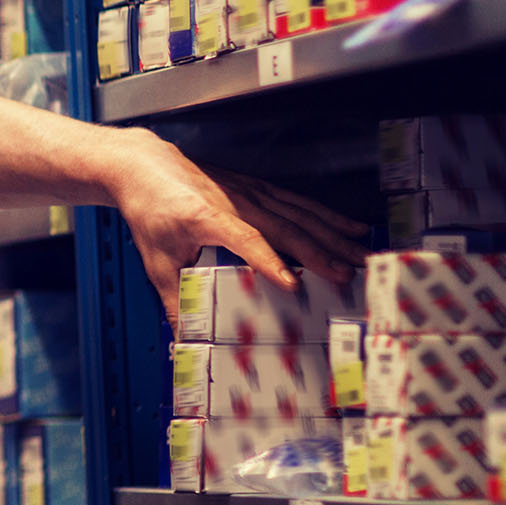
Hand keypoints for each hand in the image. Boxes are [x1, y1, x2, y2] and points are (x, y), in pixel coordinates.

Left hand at [107, 128, 368, 325]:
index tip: (293, 284)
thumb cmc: (150, 212)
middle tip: (348, 276)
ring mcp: (250, 192)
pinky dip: (329, 216)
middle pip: (285, 227)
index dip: (269, 262)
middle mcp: (235, 201)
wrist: (145, 166)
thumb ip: (172, 299)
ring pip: (300, 214)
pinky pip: (299, 203)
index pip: (245, 240)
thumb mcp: (155, 259)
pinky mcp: (258, 188)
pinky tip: (353, 228)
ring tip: (361, 257)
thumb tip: (181, 338)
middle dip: (319, 252)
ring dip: (333, 236)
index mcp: (206, 217)